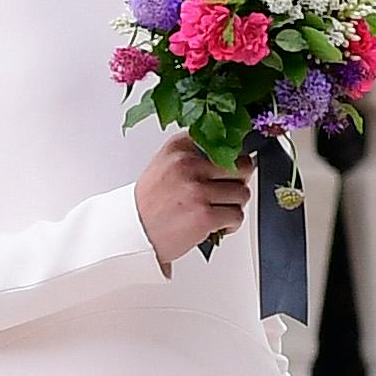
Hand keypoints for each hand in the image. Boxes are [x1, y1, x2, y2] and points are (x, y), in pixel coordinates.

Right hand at [135, 134, 252, 271]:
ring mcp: (197, 191)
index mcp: (179, 148)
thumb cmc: (151, 204)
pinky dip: (231, 224)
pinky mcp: (204, 216)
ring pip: (242, 193)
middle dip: (238, 181)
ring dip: (234, 206)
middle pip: (241, 166)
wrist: (133, 234)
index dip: (232, 158)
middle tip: (226, 192)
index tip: (227, 169)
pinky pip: (237, 215)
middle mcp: (188, 166)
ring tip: (217, 211)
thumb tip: (232, 154)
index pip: (224, 141)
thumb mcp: (165, 166)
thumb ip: (194, 155)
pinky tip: (215, 225)